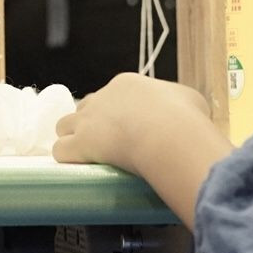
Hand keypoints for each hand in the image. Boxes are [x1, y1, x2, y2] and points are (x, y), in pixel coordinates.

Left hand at [52, 73, 210, 171]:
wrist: (169, 134)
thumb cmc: (184, 117)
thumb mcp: (191, 101)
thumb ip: (181, 103)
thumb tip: (185, 111)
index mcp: (126, 84)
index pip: (110, 96)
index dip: (116, 113)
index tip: (127, 129)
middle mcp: (101, 98)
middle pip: (84, 108)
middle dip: (91, 124)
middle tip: (107, 143)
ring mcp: (87, 121)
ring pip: (64, 126)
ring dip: (72, 139)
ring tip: (86, 156)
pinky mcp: (80, 143)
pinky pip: (61, 150)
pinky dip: (67, 159)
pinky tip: (78, 167)